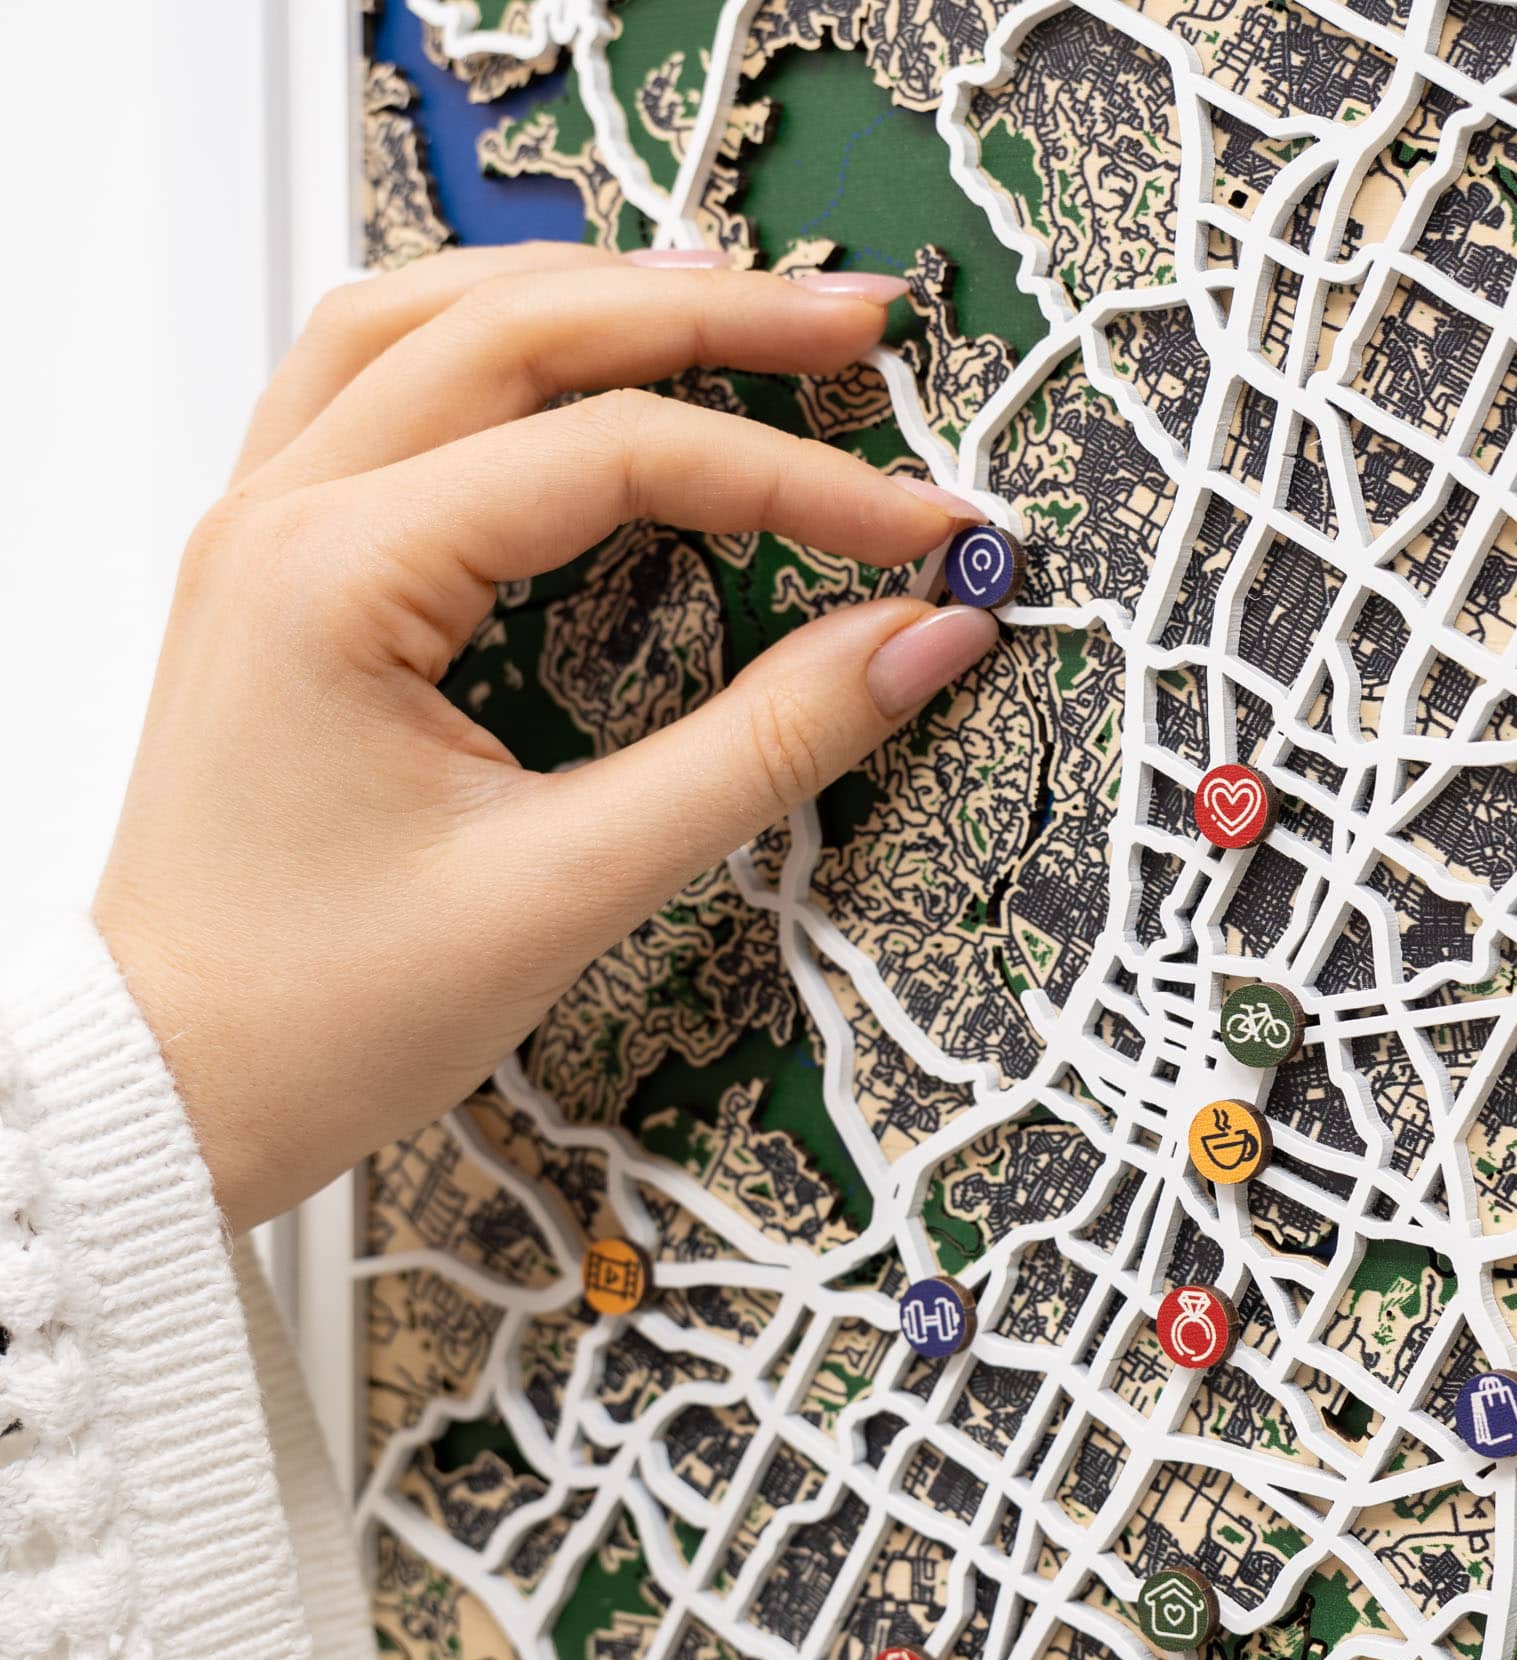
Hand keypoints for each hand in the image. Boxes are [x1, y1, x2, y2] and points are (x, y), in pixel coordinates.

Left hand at [93, 244, 997, 1233]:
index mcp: (338, 580)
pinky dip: (480, 342)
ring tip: (724, 303)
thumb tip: (918, 644)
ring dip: (582, 294)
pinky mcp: (274, 569)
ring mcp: (262, 528)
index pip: (615, 458)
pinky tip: (560, 358)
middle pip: (516, 326)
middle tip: (854, 325)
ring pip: (423, 318)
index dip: (796, 483)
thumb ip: (761, 749)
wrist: (169, 1082)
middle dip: (706, 311)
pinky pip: (368, 385)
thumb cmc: (327, 1012)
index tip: (922, 531)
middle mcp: (283, 516)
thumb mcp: (574, 888)